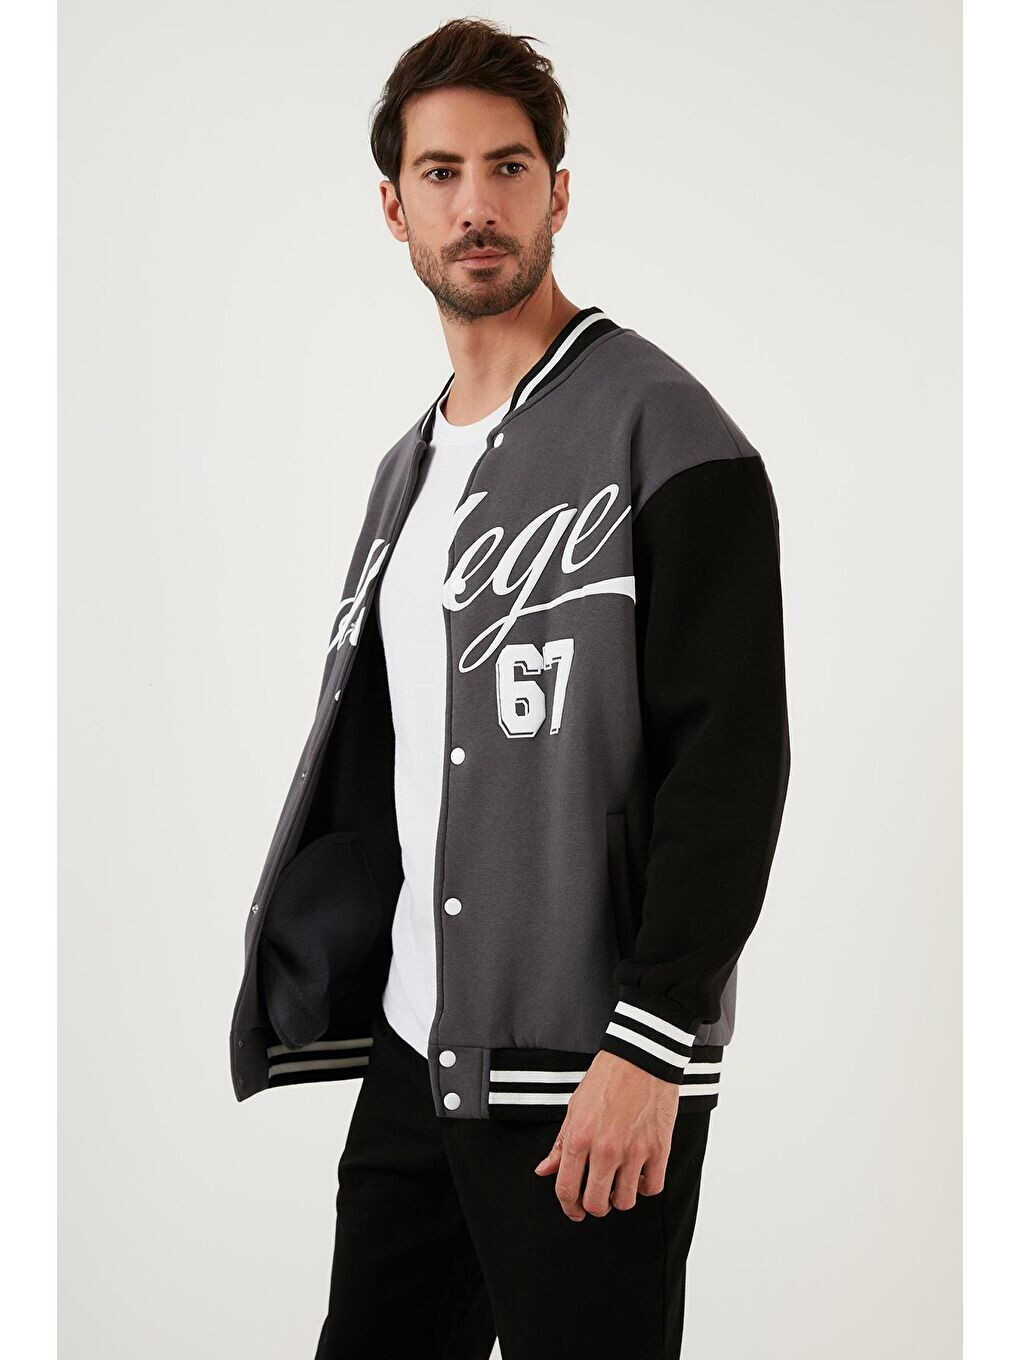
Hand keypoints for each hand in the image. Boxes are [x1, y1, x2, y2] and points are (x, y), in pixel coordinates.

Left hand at [533, 1049, 678, 1219]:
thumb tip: (544, 1170)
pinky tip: (639, 1174)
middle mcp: (604, 1149)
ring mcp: (633, 1151)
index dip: (568, 1206)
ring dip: (619, 1198)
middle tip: (597, 1200)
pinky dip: (644, 1187)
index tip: (574, 1210)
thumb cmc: (606, 1078)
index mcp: (579, 1138)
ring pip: (624, 1202)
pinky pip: (651, 1188)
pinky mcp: (658, 1149)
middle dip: (593, 1207)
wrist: (641, 1057)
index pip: (566, 1189)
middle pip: (595, 1203)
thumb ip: (560, 1143)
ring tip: (619, 1184)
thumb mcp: (574, 1108)